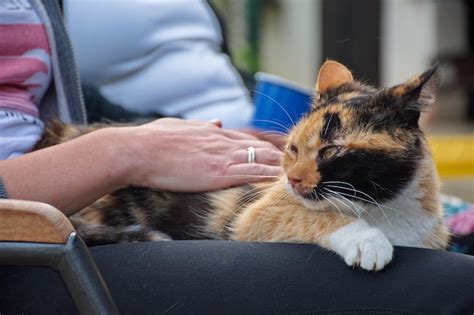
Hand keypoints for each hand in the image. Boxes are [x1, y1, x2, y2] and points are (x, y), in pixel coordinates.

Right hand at [117, 118, 282, 191]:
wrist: (138, 151)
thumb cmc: (152, 139)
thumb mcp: (179, 126)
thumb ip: (201, 125)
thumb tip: (217, 121)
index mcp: (212, 132)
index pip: (246, 138)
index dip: (263, 147)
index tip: (276, 152)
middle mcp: (221, 142)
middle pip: (258, 148)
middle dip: (277, 156)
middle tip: (293, 164)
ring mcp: (221, 157)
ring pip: (259, 159)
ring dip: (278, 167)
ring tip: (294, 174)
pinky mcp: (217, 174)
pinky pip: (250, 175)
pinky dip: (266, 178)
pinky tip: (279, 182)